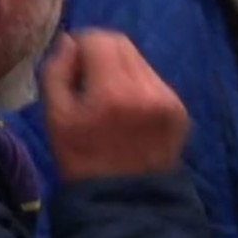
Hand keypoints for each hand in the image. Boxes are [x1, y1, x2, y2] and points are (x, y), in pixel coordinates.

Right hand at [42, 30, 189, 181]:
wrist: (125, 198)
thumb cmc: (82, 158)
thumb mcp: (56, 118)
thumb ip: (57, 73)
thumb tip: (69, 41)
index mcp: (113, 90)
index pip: (100, 39)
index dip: (82, 44)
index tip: (73, 61)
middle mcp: (147, 87)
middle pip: (124, 44)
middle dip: (102, 52)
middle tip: (88, 76)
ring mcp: (169, 97)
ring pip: (141, 61)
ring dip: (122, 68)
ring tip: (109, 97)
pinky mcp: (181, 108)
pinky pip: (155, 82)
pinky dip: (139, 86)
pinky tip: (129, 110)